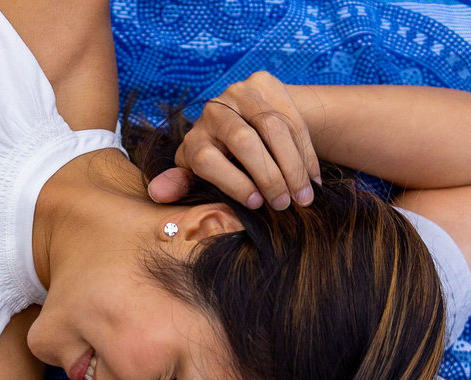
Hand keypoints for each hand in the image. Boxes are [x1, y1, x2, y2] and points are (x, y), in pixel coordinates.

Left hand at [148, 71, 320, 210]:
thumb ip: (183, 185)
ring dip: (294, 166)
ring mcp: (238, 92)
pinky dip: (306, 151)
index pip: (206, 160)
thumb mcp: (202, 178)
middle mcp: (212, 110)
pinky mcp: (263, 83)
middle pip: (243, 141)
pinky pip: (292, 118)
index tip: (257, 205)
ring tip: (305, 196)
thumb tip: (157, 194)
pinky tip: (313, 178)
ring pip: (273, 128)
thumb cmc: (223, 165)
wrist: (247, 126)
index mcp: (193, 139)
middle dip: (269, 176)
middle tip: (286, 205)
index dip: (233, 184)